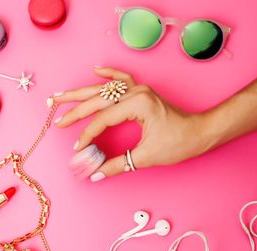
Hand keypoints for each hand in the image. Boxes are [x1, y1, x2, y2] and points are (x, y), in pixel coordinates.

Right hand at [53, 67, 214, 180]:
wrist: (201, 131)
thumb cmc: (180, 142)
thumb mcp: (147, 156)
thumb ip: (118, 165)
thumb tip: (95, 174)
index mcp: (137, 105)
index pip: (103, 119)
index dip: (87, 135)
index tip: (77, 148)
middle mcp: (136, 92)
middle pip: (97, 100)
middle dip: (74, 110)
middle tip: (55, 118)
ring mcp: (139, 89)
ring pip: (103, 88)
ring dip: (81, 92)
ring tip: (60, 95)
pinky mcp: (142, 91)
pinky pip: (122, 78)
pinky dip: (108, 74)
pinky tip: (95, 71)